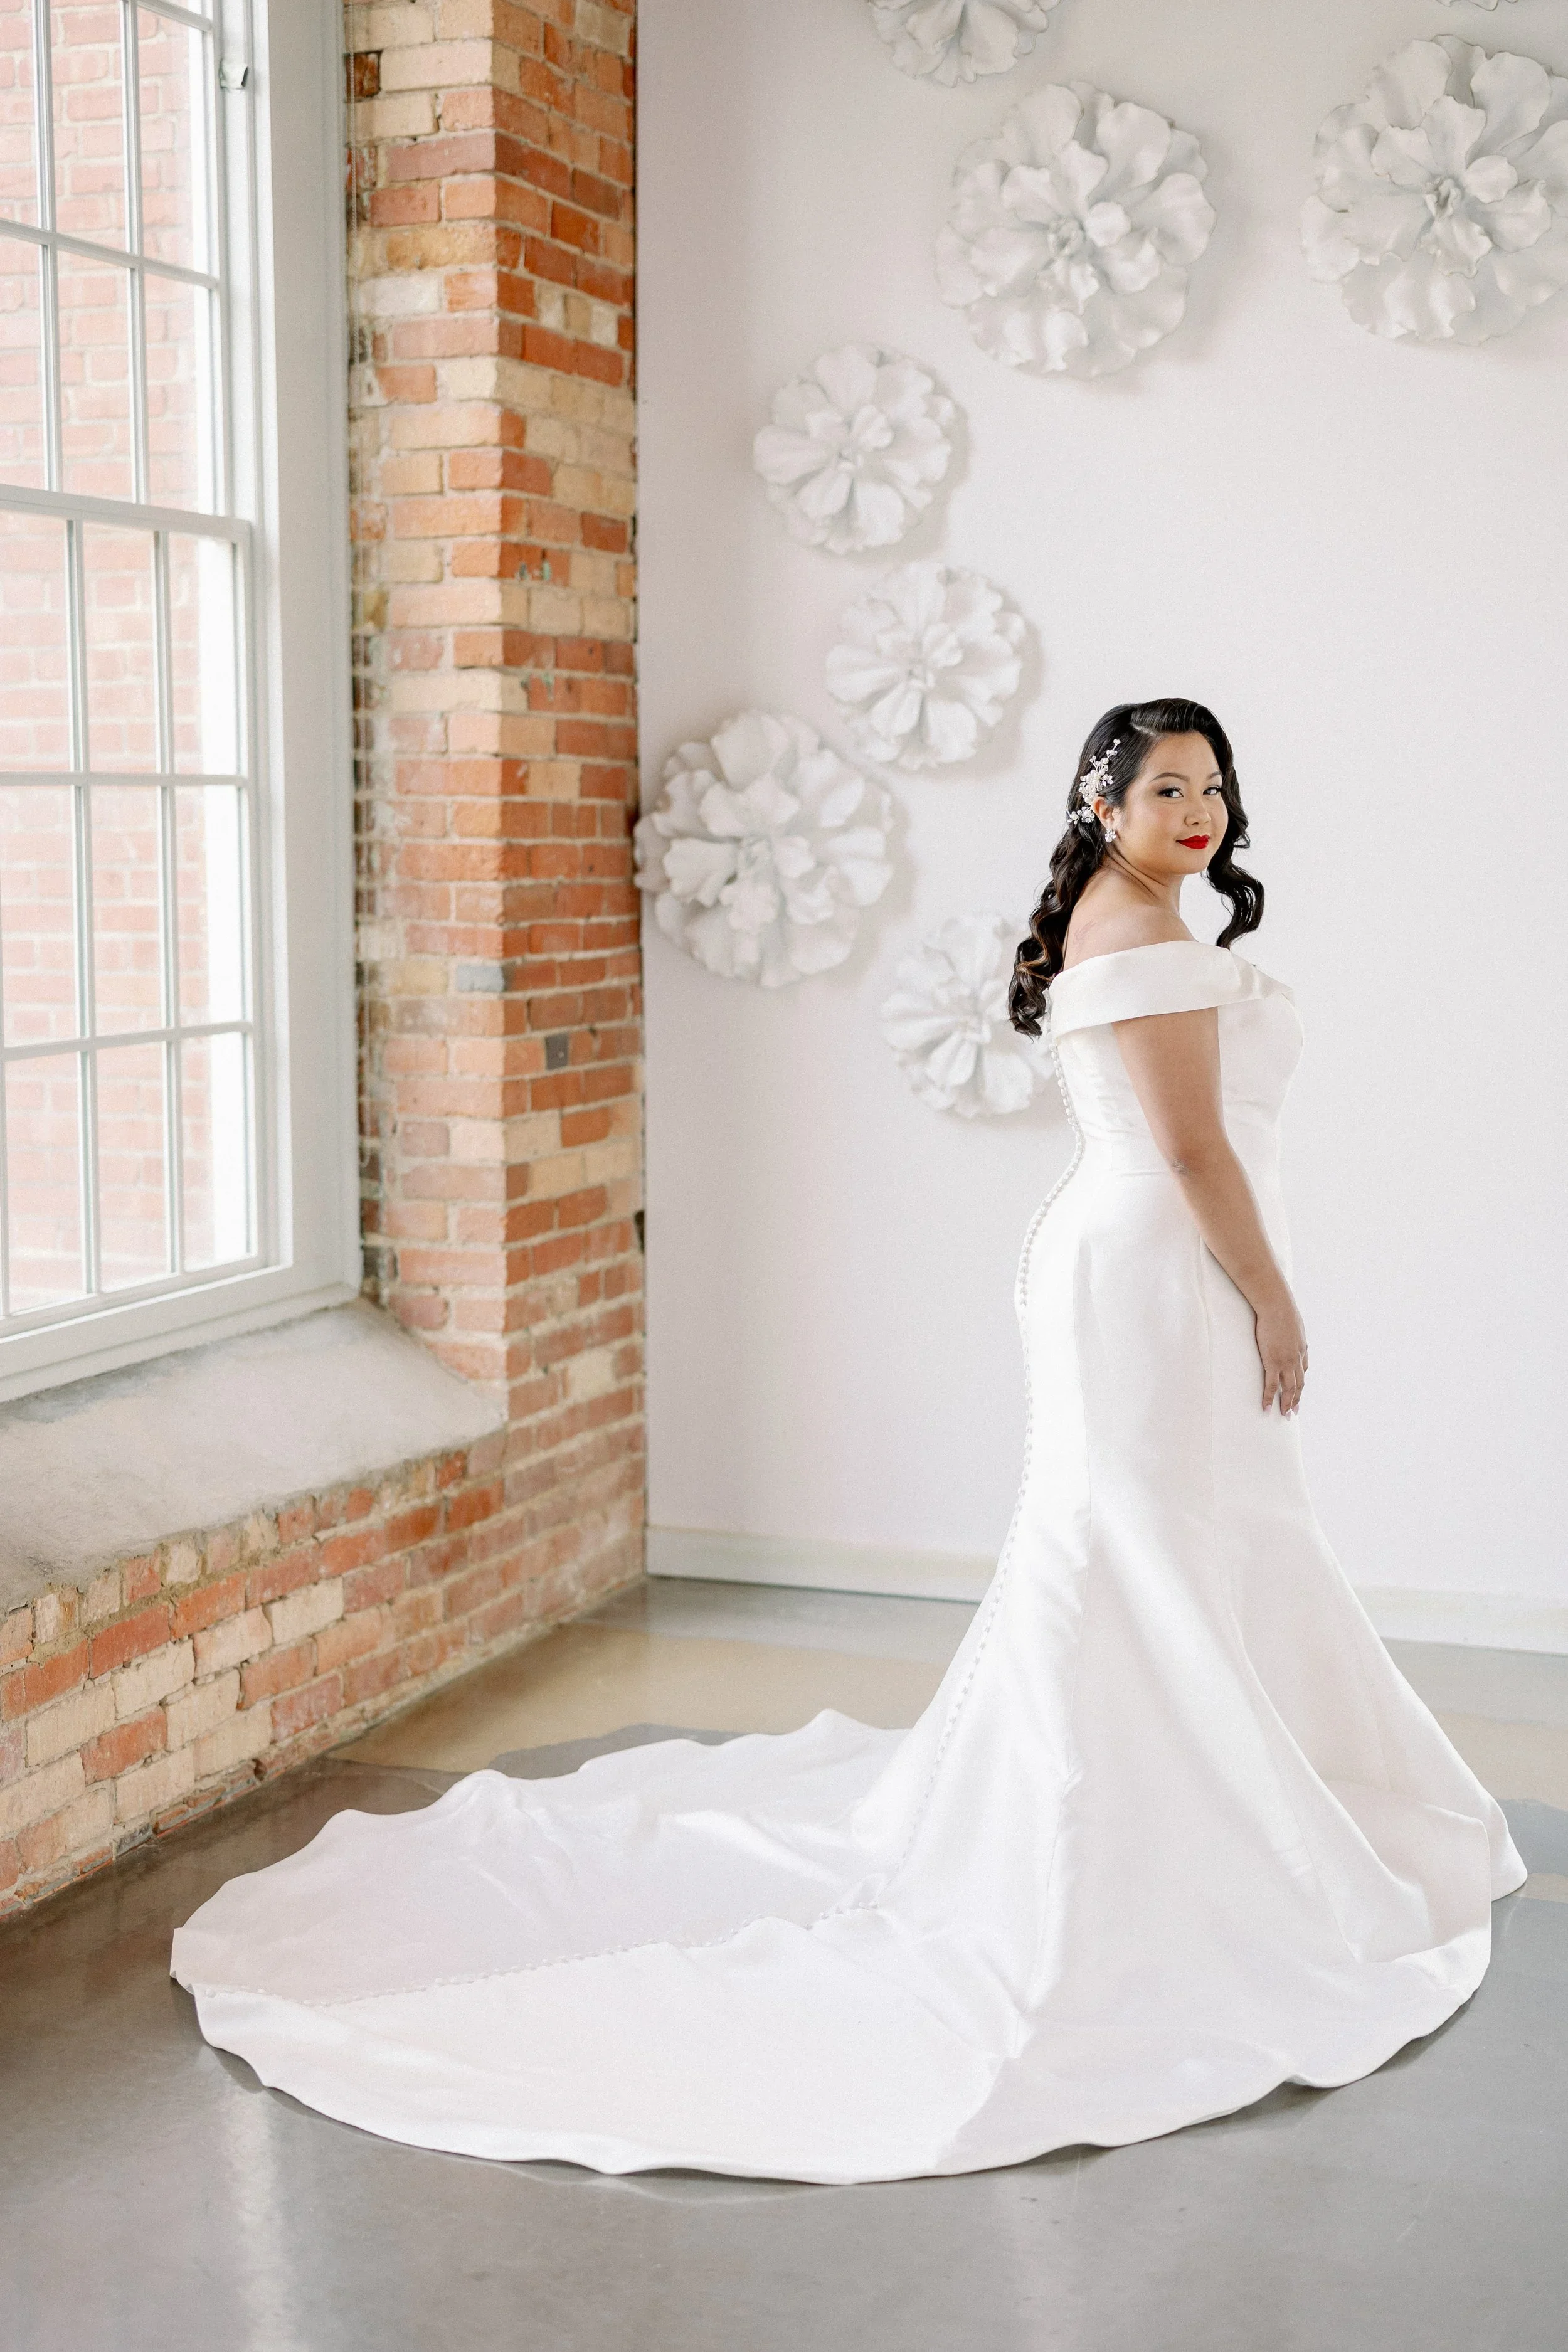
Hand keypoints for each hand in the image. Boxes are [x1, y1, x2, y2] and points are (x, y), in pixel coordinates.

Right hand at [1254, 1291, 1307, 1416]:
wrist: (1277, 1306)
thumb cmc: (1282, 1309)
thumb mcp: (1292, 1321)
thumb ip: (1291, 1329)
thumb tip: (1289, 1326)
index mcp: (1301, 1348)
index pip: (1303, 1370)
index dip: (1300, 1382)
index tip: (1297, 1391)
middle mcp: (1297, 1358)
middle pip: (1299, 1383)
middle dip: (1297, 1399)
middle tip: (1294, 1412)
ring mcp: (1286, 1362)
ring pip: (1289, 1388)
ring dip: (1287, 1403)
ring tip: (1284, 1415)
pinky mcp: (1273, 1362)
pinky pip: (1271, 1386)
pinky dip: (1270, 1399)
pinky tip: (1267, 1408)